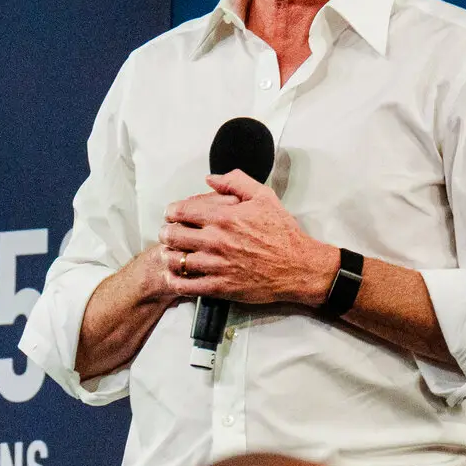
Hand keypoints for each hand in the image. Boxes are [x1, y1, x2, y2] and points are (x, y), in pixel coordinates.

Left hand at [160, 170, 338, 307]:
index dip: (171, 212)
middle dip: (166, 233)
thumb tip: (210, 179)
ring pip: (176, 261)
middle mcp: (216, 240)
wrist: (298, 266)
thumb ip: (235, 182)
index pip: (181, 211)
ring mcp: (217, 265)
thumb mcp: (264, 197)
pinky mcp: (220, 287)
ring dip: (169, 256)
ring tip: (172, 255)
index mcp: (224, 216)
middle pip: (172, 235)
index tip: (172, 215)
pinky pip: (186, 285)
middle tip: (169, 235)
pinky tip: (177, 276)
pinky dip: (176, 280)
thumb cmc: (283, 232)